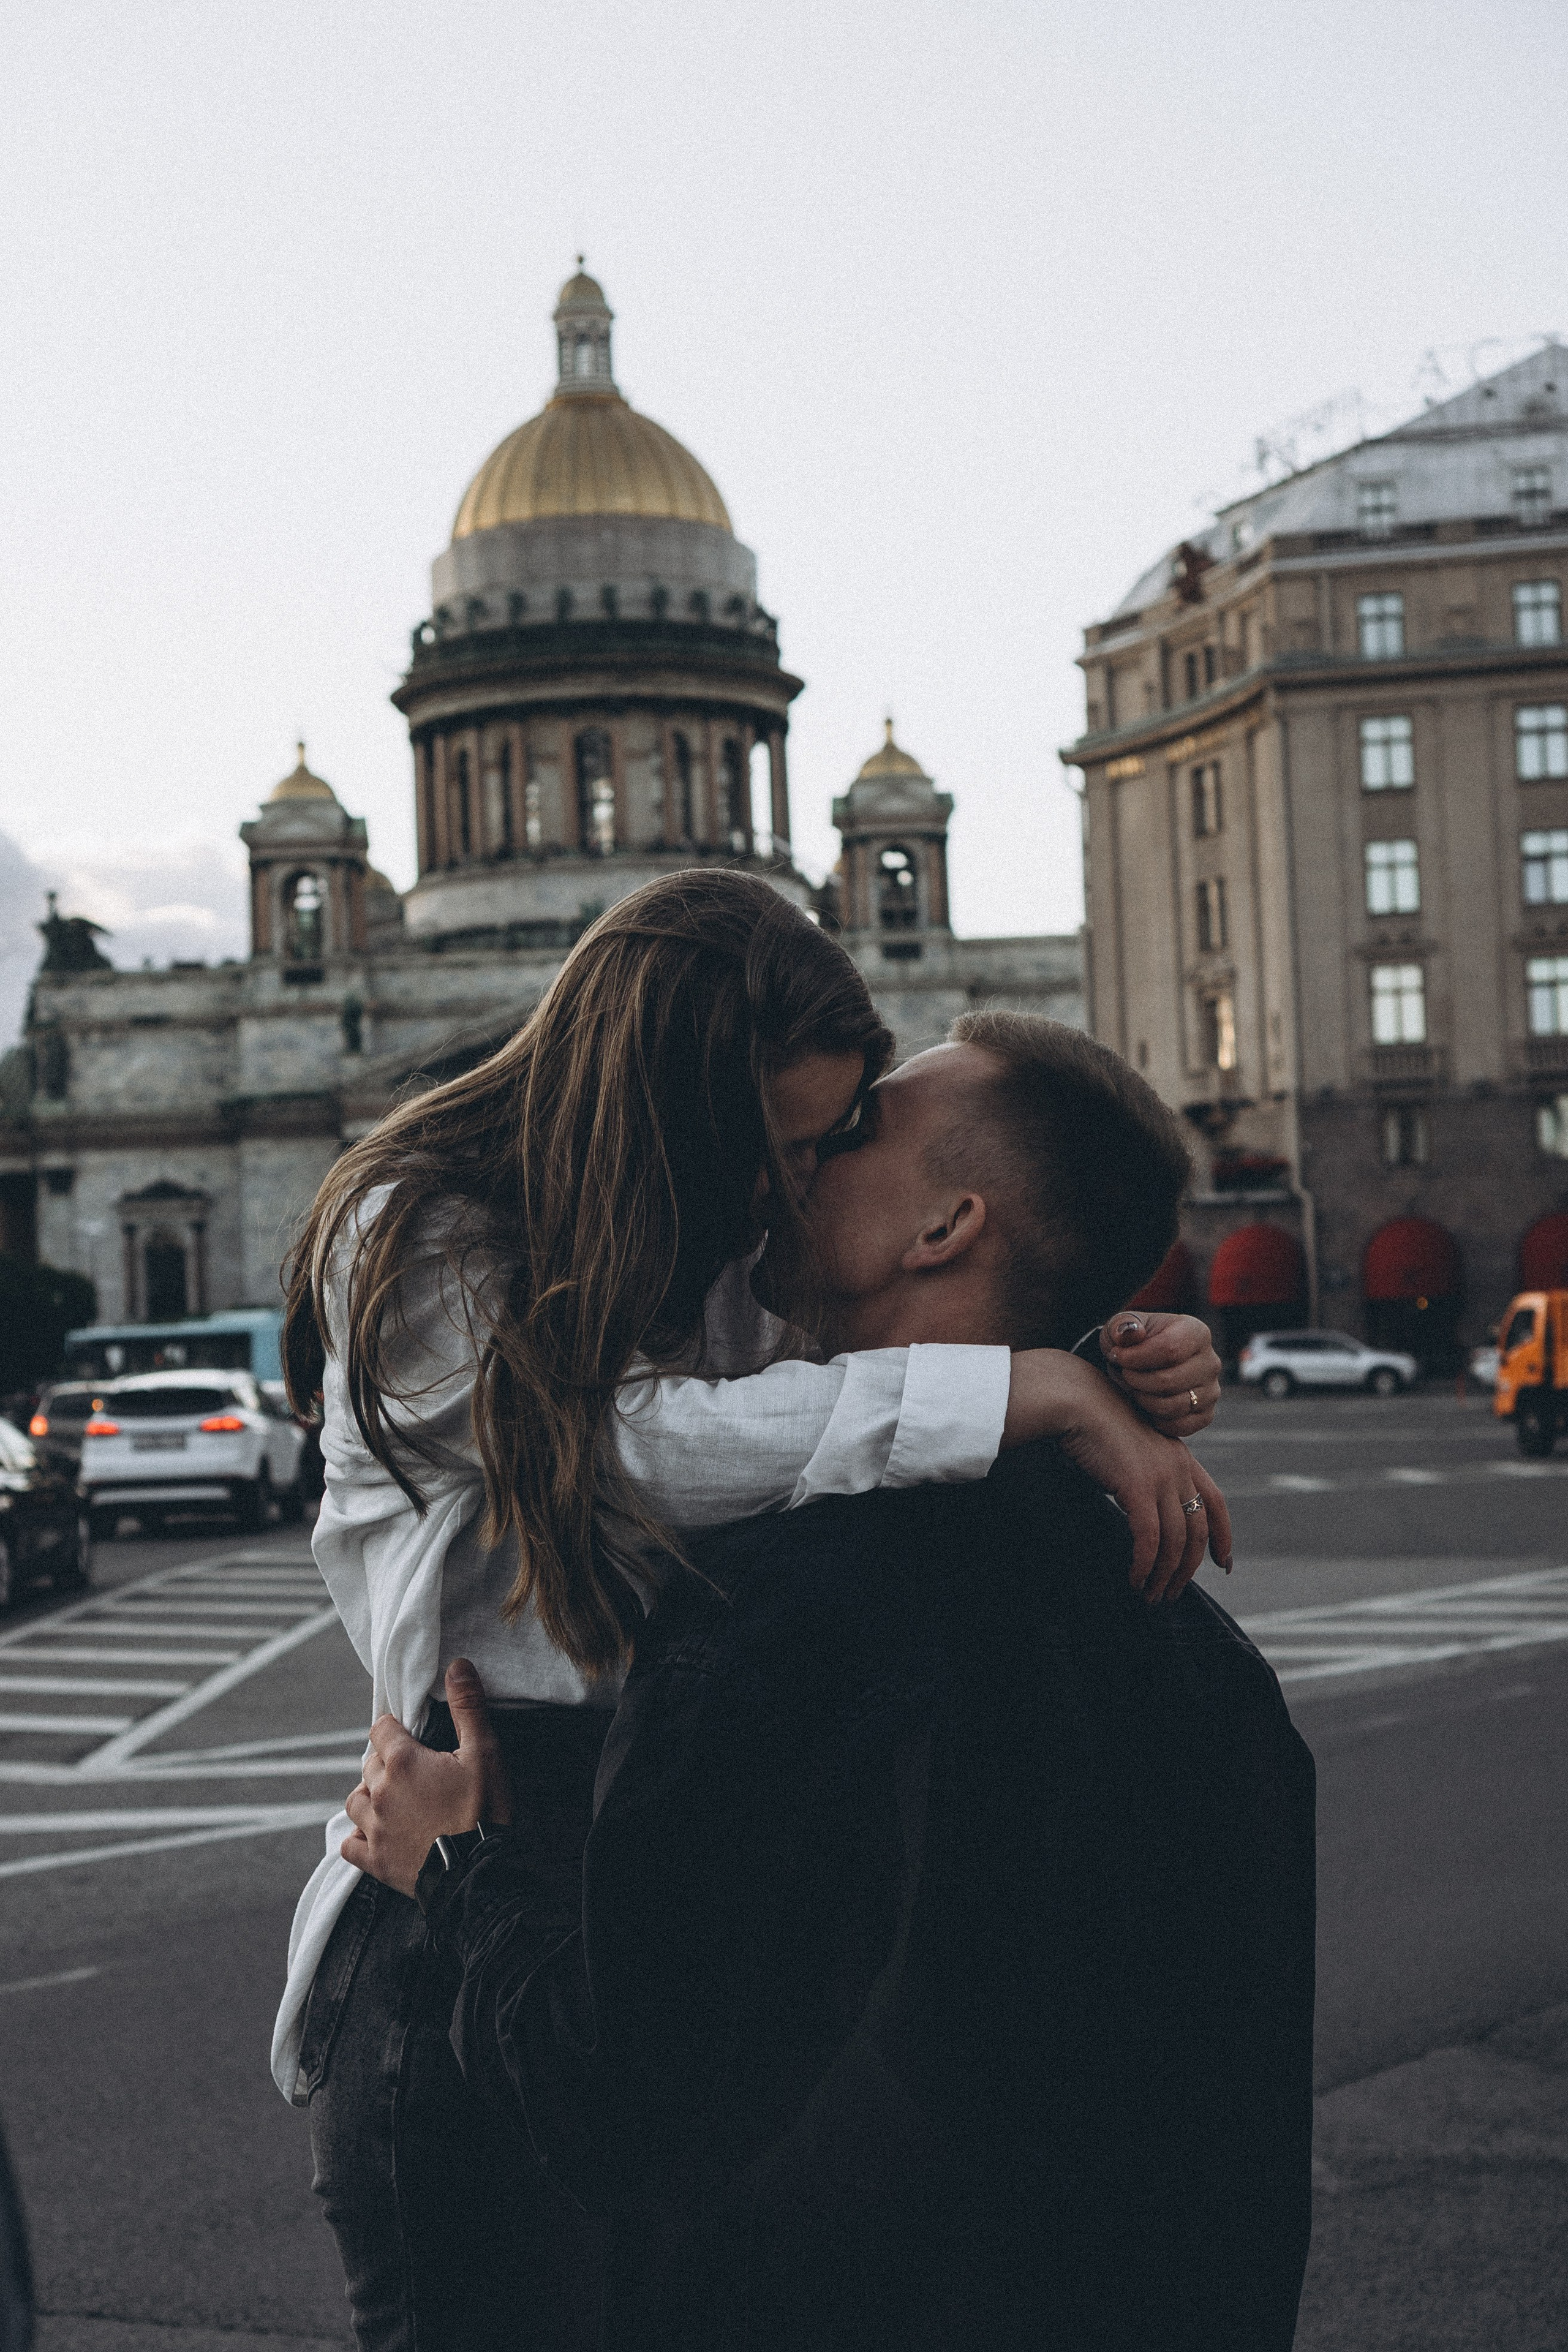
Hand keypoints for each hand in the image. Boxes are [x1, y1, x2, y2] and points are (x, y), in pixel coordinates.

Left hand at [341, 1660, 512, 1897]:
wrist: (479, 1876)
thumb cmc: (483, 1812)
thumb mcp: (484, 1753)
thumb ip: (468, 1707)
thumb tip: (457, 1664)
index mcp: (403, 1762)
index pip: (381, 1729)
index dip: (396, 1728)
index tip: (412, 1736)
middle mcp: (380, 1793)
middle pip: (369, 1764)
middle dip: (387, 1762)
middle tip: (414, 1770)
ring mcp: (375, 1830)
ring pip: (355, 1801)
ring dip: (369, 1795)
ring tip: (393, 1799)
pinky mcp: (375, 1862)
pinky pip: (349, 1845)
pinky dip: (358, 1837)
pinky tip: (374, 1835)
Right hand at [1052, 1375, 1232, 1600]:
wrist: (1075, 1400)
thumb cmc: (1092, 1423)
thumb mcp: (1131, 1450)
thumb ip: (1144, 1476)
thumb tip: (1140, 1509)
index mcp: (1181, 1457)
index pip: (1216, 1501)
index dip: (1224, 1535)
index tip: (1226, 1563)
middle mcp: (1179, 1467)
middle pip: (1197, 1531)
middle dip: (1186, 1570)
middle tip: (1170, 1594)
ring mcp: (1161, 1476)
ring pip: (1176, 1541)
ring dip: (1163, 1575)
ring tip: (1150, 1596)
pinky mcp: (1138, 1486)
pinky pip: (1148, 1538)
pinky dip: (1144, 1565)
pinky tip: (1135, 1579)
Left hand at [1100, 1311, 1221, 1438]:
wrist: (1143, 1364)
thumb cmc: (1133, 1342)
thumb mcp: (1122, 1326)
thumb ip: (1122, 1325)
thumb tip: (1130, 1332)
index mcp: (1196, 1332)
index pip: (1169, 1349)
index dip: (1137, 1357)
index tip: (1117, 1357)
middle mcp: (1211, 1362)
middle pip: (1168, 1381)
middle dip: (1135, 1380)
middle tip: (1122, 1374)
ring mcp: (1211, 1391)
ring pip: (1171, 1406)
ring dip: (1141, 1399)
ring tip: (1131, 1386)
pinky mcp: (1206, 1415)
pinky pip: (1178, 1426)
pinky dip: (1154, 1419)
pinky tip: (1143, 1403)